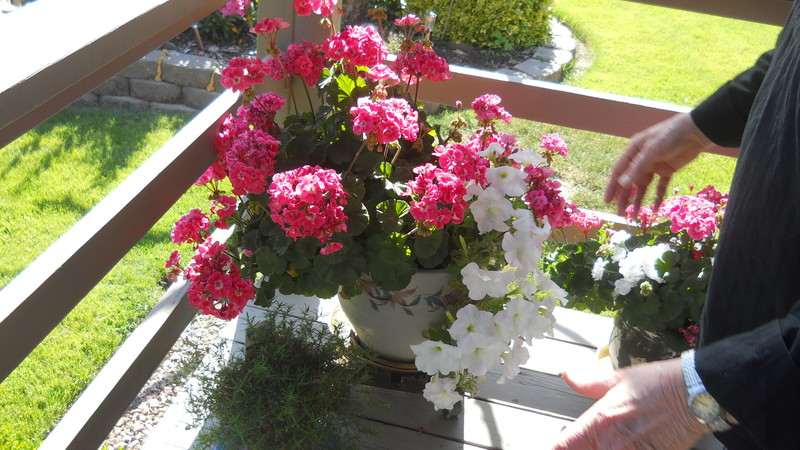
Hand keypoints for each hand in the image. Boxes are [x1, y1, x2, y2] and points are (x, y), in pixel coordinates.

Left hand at [552, 358, 708, 449]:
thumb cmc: (660, 385)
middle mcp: (612, 445)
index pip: (562, 446)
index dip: (557, 447)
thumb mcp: (618, 379)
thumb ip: (588, 382)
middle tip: (586, 443)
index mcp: (599, 422)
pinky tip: (628, 445)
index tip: (558, 444)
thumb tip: (568, 375)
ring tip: (608, 443)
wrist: (696, 396)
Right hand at [604, 113, 713, 216]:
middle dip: (625, 198)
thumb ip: (637, 168)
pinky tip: (654, 209)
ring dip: (639, 200)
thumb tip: (622, 184)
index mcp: (633, 151)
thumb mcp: (652, 151)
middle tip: (621, 213)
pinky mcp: (668, 170)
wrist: (696, 131)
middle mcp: (641, 159)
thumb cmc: (670, 135)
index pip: (619, 172)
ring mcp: (655, 165)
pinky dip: (657, 197)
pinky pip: (660, 186)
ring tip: (634, 215)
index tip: (607, 201)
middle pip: (630, 181)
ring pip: (644, 186)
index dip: (613, 187)